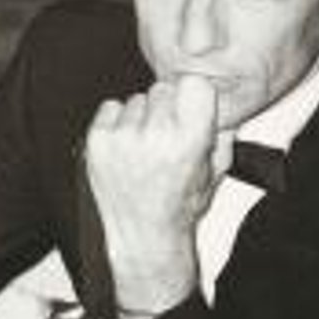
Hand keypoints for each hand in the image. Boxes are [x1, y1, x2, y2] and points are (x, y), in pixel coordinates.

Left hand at [84, 76, 230, 318]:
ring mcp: (123, 137)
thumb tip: (217, 100)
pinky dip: (117, 123)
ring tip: (145, 149)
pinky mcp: (97, 139)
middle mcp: (154, 135)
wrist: (143, 234)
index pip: (194, 83)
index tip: (192, 107)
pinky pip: (111, 108)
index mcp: (189, 141)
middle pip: (162, 89)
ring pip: (136, 99)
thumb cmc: (179, 206)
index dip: (193, 95)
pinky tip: (126, 148)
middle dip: (167, 109)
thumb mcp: (215, 172)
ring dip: (141, 118)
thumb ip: (220, 132)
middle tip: (167, 136)